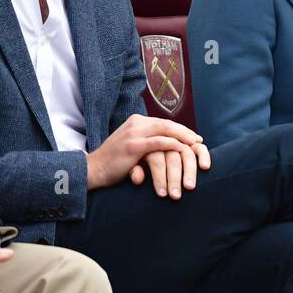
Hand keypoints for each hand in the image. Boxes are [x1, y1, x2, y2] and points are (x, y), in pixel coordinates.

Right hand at [86, 115, 209, 193]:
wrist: (94, 170)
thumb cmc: (114, 163)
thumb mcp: (132, 148)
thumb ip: (148, 144)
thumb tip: (168, 148)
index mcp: (136, 122)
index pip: (163, 122)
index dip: (180, 130)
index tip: (194, 138)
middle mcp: (135, 123)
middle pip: (167, 124)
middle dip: (185, 132)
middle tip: (199, 141)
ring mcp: (134, 133)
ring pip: (165, 130)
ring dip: (182, 137)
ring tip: (195, 145)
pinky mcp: (132, 145)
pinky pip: (157, 142)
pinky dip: (172, 144)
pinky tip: (182, 149)